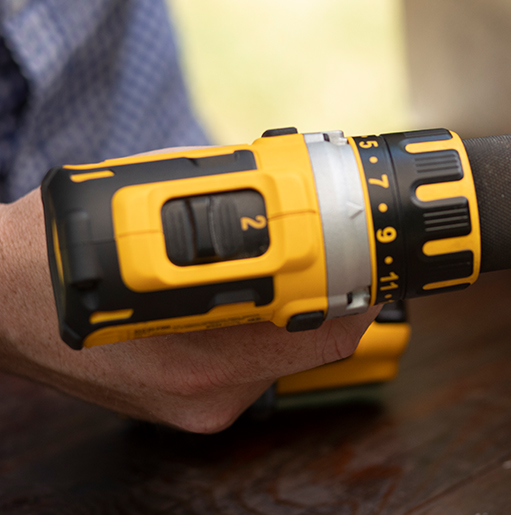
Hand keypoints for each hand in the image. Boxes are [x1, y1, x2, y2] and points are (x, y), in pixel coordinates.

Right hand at [0, 189, 377, 432]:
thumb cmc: (64, 251)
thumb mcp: (157, 208)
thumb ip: (229, 205)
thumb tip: (287, 184)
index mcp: (206, 356)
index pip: (328, 335)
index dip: (357, 293)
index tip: (367, 263)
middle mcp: (206, 392)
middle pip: (310, 345)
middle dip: (319, 293)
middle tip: (323, 251)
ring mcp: (195, 405)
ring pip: (280, 352)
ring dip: (283, 308)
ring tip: (264, 264)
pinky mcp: (184, 405)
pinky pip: (247, 362)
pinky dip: (251, 326)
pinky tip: (230, 291)